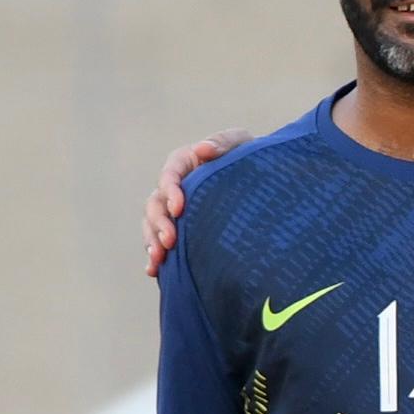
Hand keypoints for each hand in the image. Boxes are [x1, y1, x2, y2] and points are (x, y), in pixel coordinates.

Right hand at [143, 130, 253, 274]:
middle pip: (155, 203)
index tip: (179, 208)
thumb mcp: (240, 145)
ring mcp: (173, 210)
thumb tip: (202, 149)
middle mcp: (174, 187)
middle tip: (170, 241)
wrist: (261, 186)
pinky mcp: (178, 230)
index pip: (170, 175)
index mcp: (185, 163)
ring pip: (152, 224)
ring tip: (159, 258)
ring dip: (152, 240)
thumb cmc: (249, 159)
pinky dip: (154, 256)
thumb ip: (223, 143)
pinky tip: (154, 270)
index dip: (170, 190)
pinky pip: (159, 242)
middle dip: (159, 223)